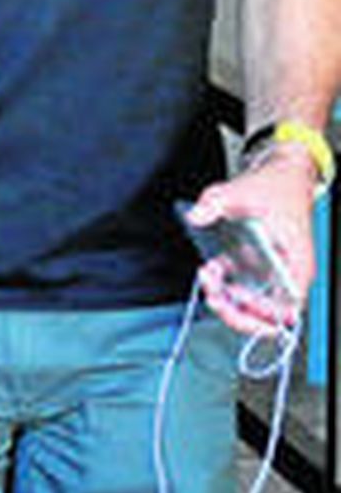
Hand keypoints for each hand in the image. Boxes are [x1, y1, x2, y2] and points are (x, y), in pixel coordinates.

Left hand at [186, 144, 316, 334]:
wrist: (281, 176)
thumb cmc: (274, 187)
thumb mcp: (240, 190)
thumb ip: (215, 202)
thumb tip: (196, 215)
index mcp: (296, 263)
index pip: (288, 306)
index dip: (260, 309)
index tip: (234, 293)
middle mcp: (289, 274)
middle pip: (269, 317)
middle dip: (236, 311)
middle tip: (212, 294)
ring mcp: (274, 273)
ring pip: (252, 306)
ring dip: (226, 297)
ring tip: (207, 274)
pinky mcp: (260, 268)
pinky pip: (243, 288)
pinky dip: (225, 284)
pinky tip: (211, 267)